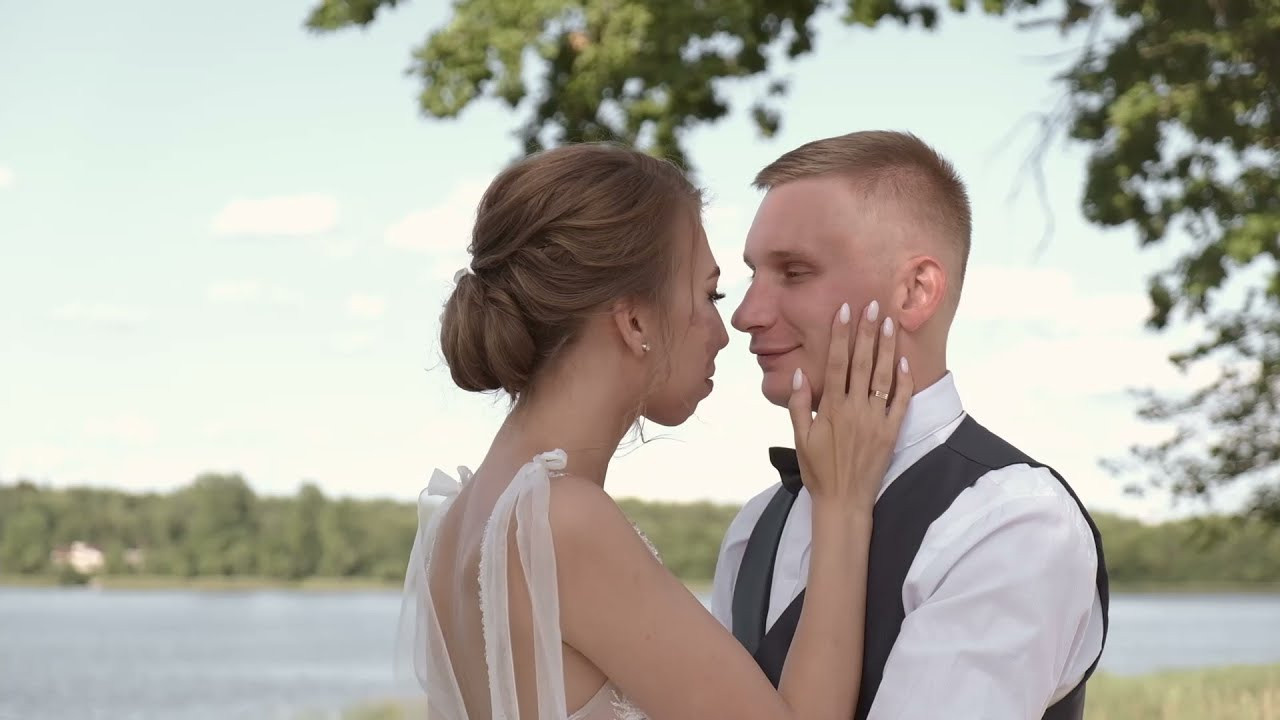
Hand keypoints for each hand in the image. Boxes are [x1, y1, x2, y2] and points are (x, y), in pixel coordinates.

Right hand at [787, 301, 911, 510]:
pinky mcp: (891, 432)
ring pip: (883, 376)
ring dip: (886, 348)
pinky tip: (903, 360)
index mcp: (831, 408)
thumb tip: (800, 373)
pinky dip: (903, 380)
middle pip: (863, 363)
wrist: (844, 501)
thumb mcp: (799, 437)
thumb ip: (798, 404)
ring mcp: (875, 420)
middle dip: (867, 332)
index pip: (837, 363)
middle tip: (873, 306)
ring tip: (890, 323)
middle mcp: (855, 410)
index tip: (845, 312)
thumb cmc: (818, 470)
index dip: (841, 335)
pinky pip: (900, 402)